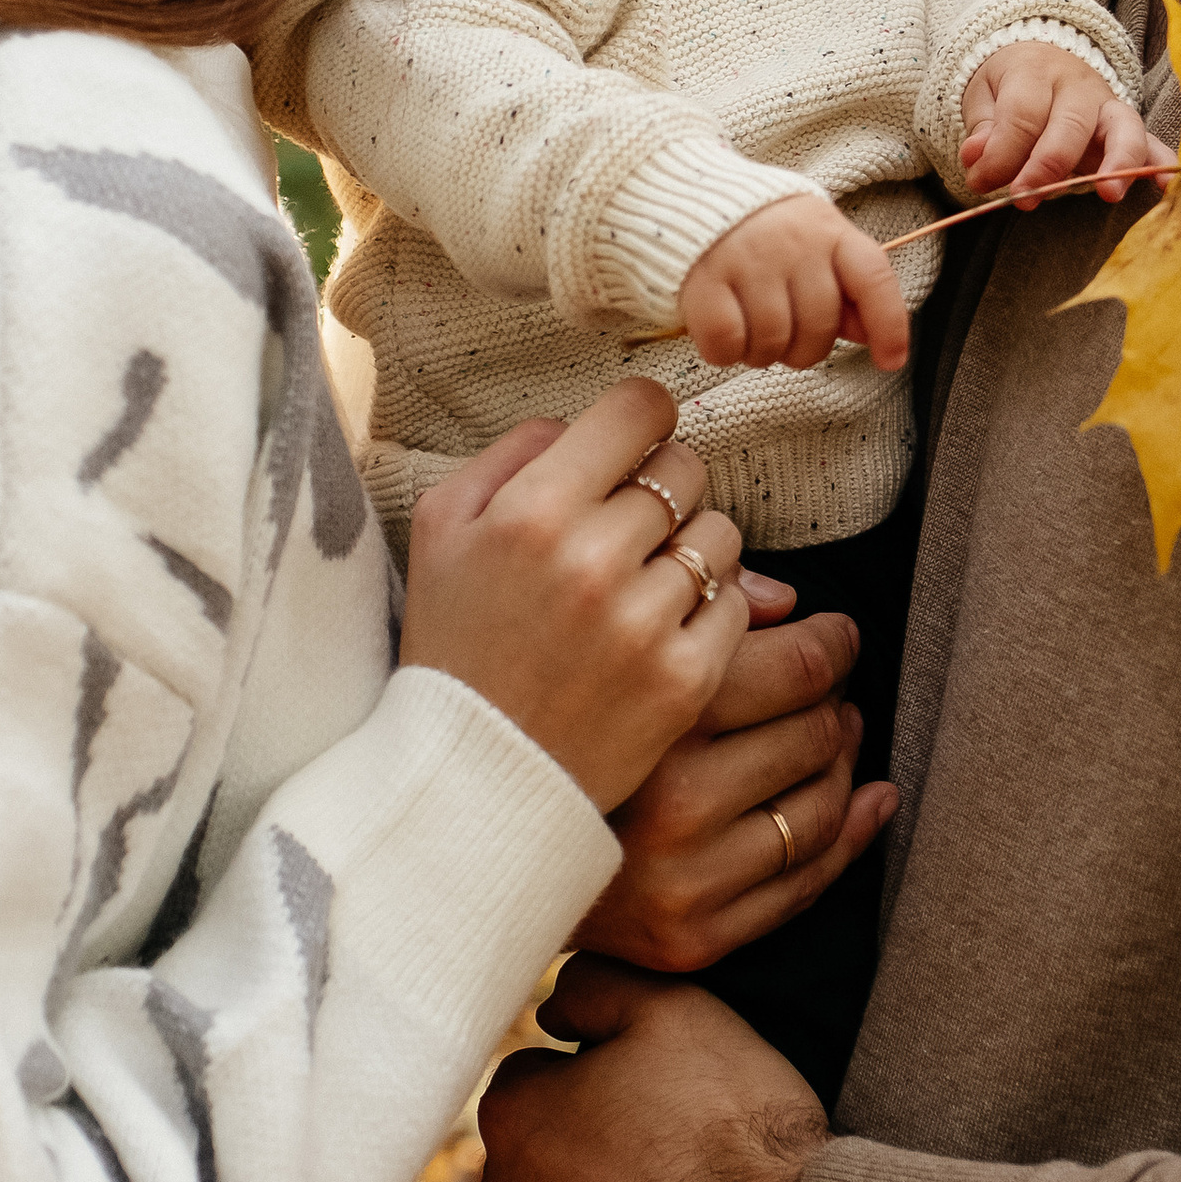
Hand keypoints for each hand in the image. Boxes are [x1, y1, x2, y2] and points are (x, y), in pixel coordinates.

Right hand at [400, 379, 747, 810]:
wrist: (472, 773)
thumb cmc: (454, 642)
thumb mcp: (442, 527)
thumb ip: (512, 452)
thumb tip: (586, 424)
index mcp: (532, 510)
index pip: (639, 408)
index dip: (641, 420)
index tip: (634, 446)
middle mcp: (593, 559)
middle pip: (686, 468)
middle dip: (663, 490)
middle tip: (627, 530)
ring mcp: (644, 623)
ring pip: (722, 535)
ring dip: (692, 550)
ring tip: (643, 585)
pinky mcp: (685, 680)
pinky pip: (738, 606)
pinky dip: (707, 612)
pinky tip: (658, 632)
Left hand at [474, 965, 823, 1181]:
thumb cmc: (741, 1132)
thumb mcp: (681, 1014)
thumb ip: (597, 986)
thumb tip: (551, 1006)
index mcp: (517, 1114)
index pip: (530, 1085)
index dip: (590, 1090)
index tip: (643, 1111)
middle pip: (527, 1166)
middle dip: (575, 1164)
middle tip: (657, 1173)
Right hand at [576, 597, 895, 970]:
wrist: (480, 849)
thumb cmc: (554, 729)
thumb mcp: (608, 649)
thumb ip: (695, 611)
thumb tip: (792, 604)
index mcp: (656, 717)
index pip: (799, 668)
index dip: (833, 643)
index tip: (835, 635)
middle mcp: (674, 801)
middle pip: (818, 732)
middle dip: (833, 702)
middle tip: (825, 689)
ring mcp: (687, 877)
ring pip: (823, 806)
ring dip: (843, 762)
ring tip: (833, 735)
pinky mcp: (695, 934)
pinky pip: (808, 880)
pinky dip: (854, 832)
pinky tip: (870, 797)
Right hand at [679, 194, 908, 373]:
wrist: (687, 192)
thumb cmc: (762, 228)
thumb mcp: (814, 241)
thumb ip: (844, 286)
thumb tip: (870, 334)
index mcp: (829, 231)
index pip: (874, 279)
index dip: (889, 326)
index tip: (891, 361)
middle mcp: (792, 243)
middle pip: (819, 327)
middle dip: (805, 351)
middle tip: (786, 341)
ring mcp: (746, 259)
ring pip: (772, 341)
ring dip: (762, 354)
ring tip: (751, 333)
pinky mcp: (702, 278)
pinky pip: (726, 341)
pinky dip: (725, 352)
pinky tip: (723, 337)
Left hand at [960, 44, 1169, 203]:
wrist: (1039, 56)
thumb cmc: (1008, 85)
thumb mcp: (983, 97)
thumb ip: (982, 128)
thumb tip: (977, 156)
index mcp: (1035, 71)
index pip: (1022, 114)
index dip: (1002, 153)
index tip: (981, 182)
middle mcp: (1078, 85)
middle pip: (1071, 123)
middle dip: (1049, 164)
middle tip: (1025, 198)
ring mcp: (1108, 105)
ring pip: (1121, 127)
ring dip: (1117, 161)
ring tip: (1108, 193)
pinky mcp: (1126, 127)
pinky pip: (1151, 142)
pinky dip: (1162, 164)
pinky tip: (1167, 186)